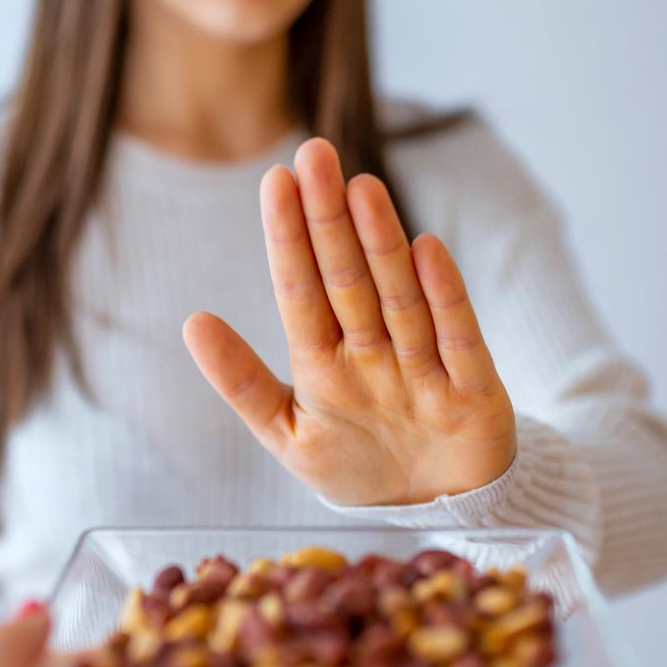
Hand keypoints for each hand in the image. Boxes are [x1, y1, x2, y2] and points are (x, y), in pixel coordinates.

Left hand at [183, 137, 515, 506]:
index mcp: (323, 363)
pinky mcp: (473, 392)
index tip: (275, 180)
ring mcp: (423, 369)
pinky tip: (426, 250)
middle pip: (347, 279)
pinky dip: (444, 299)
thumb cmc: (357, 466)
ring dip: (381, 245)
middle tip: (314, 154)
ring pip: (398, 298)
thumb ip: (242, 383)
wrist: (432, 511)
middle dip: (329, 220)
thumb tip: (193, 320)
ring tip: (360, 188)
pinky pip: (457, 340)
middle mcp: (373, 354)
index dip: (289, 238)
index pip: (301, 291)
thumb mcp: (288, 434)